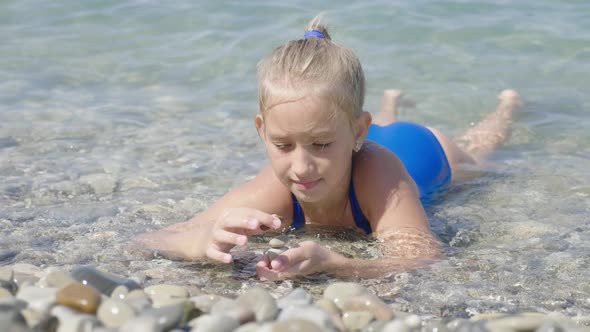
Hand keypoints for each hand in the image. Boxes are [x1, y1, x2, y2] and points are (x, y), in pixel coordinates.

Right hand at [134, 208, 280, 262]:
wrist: (194, 240)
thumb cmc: (223, 232)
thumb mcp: (240, 226)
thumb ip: (257, 224)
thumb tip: (277, 222)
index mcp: (231, 215)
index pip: (248, 213)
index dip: (263, 217)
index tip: (277, 224)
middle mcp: (221, 223)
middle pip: (233, 220)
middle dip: (245, 221)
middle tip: (257, 225)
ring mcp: (213, 236)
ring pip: (222, 234)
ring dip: (233, 237)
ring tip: (244, 241)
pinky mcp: (207, 249)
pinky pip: (213, 252)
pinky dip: (220, 256)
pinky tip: (229, 259)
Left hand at [256, 241, 342, 280]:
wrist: (325, 258)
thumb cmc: (314, 253)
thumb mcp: (302, 251)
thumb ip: (288, 257)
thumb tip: (273, 265)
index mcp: (286, 272)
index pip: (267, 275)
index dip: (261, 267)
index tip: (263, 256)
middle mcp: (284, 275)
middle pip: (266, 274)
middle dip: (262, 264)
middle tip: (267, 253)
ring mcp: (286, 273)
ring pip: (270, 271)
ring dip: (267, 262)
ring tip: (271, 252)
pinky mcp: (288, 269)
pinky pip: (275, 268)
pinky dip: (272, 260)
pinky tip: (276, 253)